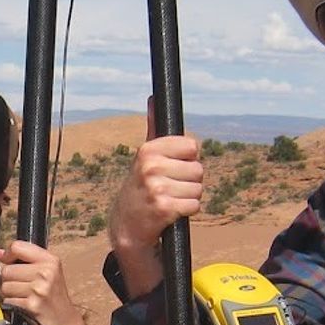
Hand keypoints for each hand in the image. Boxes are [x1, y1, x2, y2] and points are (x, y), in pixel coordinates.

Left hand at [0, 240, 85, 324]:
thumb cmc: (55, 297)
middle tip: (22, 286)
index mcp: (50, 260)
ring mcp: (38, 289)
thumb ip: (24, 259)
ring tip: (24, 296)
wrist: (66, 322)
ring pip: (4, 285)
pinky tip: (23, 305)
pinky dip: (12, 304)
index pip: (17, 247)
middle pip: (7, 269)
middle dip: (9, 279)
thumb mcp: (48, 272)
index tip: (8, 261)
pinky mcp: (31, 304)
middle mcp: (46, 272)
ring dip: (9, 293)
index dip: (8, 255)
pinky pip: (8, 300)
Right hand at [107, 135, 203, 255]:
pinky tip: (171, 212)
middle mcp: (151, 166)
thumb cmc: (140, 187)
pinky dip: (187, 211)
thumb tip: (153, 99)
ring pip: (197, 189)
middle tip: (170, 188)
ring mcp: (157, 187)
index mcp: (148, 150)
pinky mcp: (164, 208)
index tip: (173, 168)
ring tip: (170, 200)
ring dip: (188, 198)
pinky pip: (194, 205)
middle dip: (189, 181)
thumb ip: (153, 128)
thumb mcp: (144, 158)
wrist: (126, 225)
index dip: (187, 160)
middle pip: (198, 169)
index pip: (191, 146)